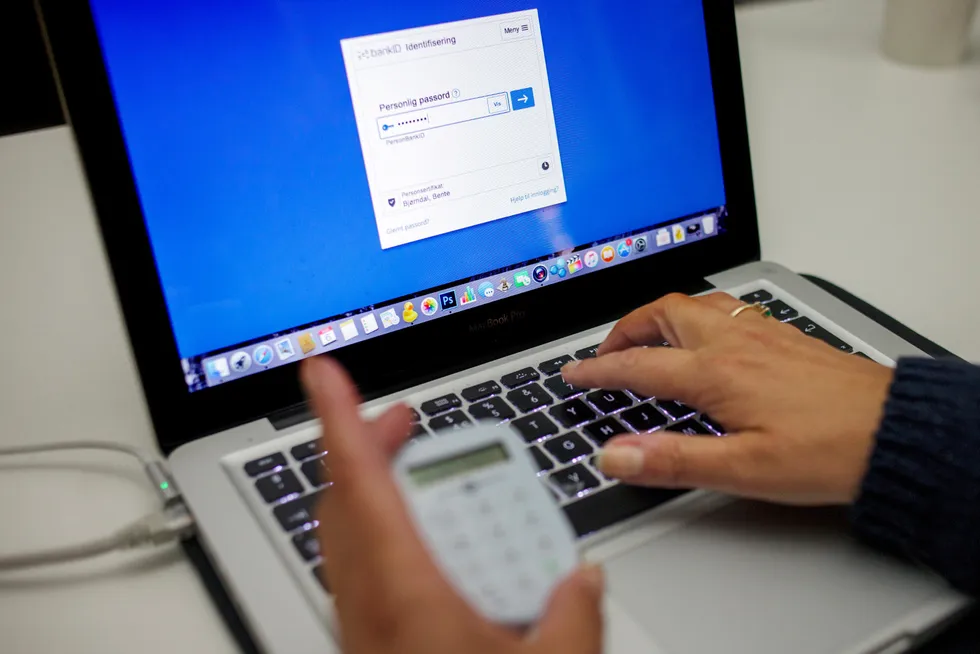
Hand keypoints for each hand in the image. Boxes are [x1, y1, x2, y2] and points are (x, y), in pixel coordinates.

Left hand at [301, 357, 603, 653]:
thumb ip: (573, 616)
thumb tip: (583, 577)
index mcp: (403, 589)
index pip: (360, 480)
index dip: (338, 415)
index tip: (322, 370)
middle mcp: (366, 598)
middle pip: (346, 496)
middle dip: (368, 442)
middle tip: (400, 419)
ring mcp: (356, 619)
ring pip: (344, 529)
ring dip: (369, 485)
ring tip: (414, 471)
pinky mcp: (361, 638)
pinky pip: (352, 563)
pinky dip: (374, 527)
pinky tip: (419, 540)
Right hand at [561, 293, 894, 504]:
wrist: (897, 431)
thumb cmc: (830, 451)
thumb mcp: (743, 470)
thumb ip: (672, 459)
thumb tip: (614, 455)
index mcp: (715, 373)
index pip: (638, 366)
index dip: (597, 369)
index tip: (573, 373)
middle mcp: (733, 343)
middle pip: (662, 314)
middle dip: (624, 328)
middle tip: (607, 351)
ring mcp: (761, 333)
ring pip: (694, 305)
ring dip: (659, 317)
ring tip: (648, 338)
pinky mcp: (783, 336)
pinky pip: (725, 310)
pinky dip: (696, 317)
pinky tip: (708, 338)